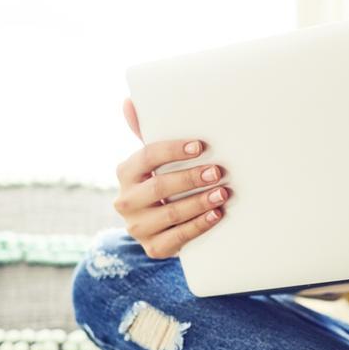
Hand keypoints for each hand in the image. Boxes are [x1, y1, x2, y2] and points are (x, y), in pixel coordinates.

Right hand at [113, 98, 227, 258]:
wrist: (160, 227)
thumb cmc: (161, 183)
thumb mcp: (154, 161)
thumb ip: (145, 133)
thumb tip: (129, 101)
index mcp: (125, 173)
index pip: (146, 157)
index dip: (173, 151)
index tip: (201, 146)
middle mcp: (126, 201)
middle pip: (159, 187)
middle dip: (191, 178)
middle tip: (218, 171)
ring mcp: (137, 227)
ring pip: (170, 214)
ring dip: (199, 203)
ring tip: (223, 193)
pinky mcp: (153, 249)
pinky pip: (178, 238)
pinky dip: (199, 226)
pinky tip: (216, 215)